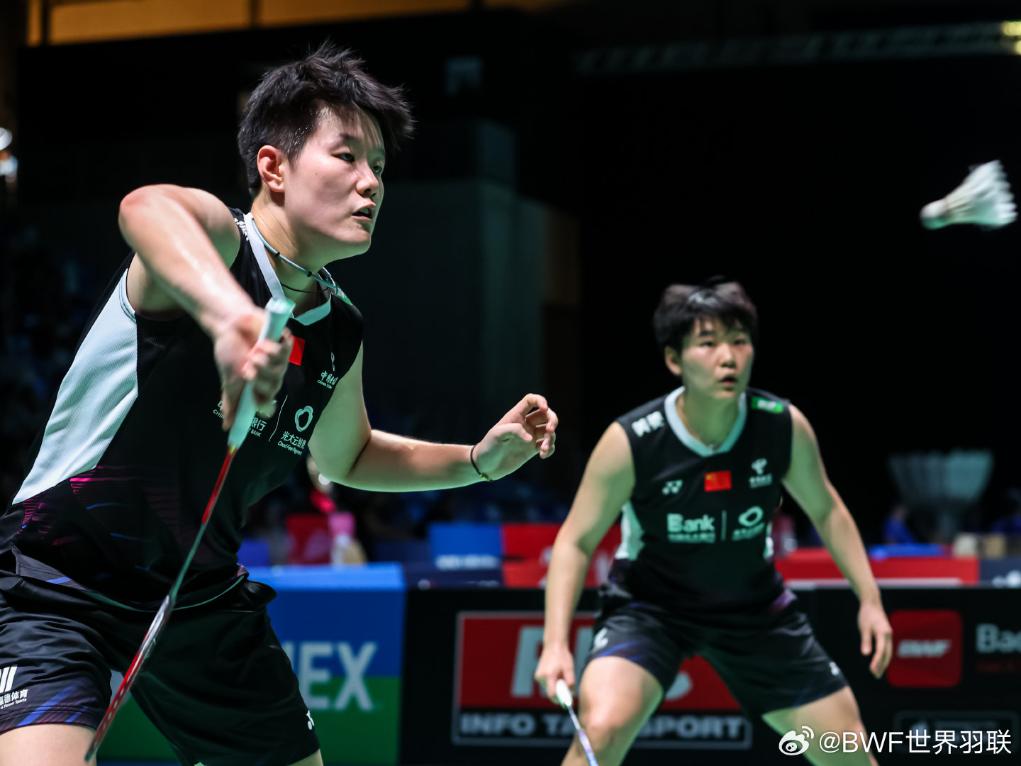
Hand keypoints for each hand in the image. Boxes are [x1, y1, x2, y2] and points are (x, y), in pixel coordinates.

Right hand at [214, 308, 292, 429]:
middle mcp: (272, 375)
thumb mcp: (228, 380)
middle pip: (273, 388)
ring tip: (253, 351)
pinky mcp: (284, 342)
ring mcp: (279, 359)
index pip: (266, 404)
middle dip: (258, 378)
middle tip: (248, 367)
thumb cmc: (230, 352)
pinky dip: (272, 348)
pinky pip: (285, 351)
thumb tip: (226, 427)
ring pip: (279, 371)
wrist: (228, 324)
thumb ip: (230, 402)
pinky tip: (262, 342)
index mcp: (259, 387)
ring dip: (263, 362)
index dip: (263, 405)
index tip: (255, 402)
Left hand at [473, 393, 557, 479]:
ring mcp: (530, 436)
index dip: (540, 401)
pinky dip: (550, 449)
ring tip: (543, 450)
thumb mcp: (497, 435)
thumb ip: (514, 431)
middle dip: (553, 420)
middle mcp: (525, 424)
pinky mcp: (532, 449)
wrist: (485, 465)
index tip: (545, 408)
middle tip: (550, 430)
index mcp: (516, 416)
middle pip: (546, 414)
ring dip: (551, 439)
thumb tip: (530, 438)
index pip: (531, 401)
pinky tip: (543, 455)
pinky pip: (548, 445)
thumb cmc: (489, 446)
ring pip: (549, 431)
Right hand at [534, 643, 574, 703]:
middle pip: (550, 692)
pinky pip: (546, 684)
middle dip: (559, 692)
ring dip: (555, 687)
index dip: (559, 699)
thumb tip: (571, 695)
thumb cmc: (563, 656)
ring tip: (560, 675)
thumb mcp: (569, 669)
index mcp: (549, 675)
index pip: (552, 694)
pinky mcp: (537, 676)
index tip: (566, 701)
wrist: (553, 645)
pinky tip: (556, 674)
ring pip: (548, 689)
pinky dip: (552, 683)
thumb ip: (570, 683)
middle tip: (565, 684)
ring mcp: (538, 676)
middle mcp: (541, 677)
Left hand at [858, 600, 892, 677]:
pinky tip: (879, 662)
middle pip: (887, 654)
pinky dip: (883, 656)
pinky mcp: (886, 634)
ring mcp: (888, 635)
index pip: (881, 651)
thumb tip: (866, 654)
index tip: (871, 670)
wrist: (872, 603)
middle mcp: (888, 635)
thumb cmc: (866, 614)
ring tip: (876, 672)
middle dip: (882, 666)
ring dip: (883, 663)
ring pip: (888, 652)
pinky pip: (886, 648)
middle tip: (875, 676)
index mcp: (883, 633)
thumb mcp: (863, 627)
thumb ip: (865, 641)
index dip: (876, 662)